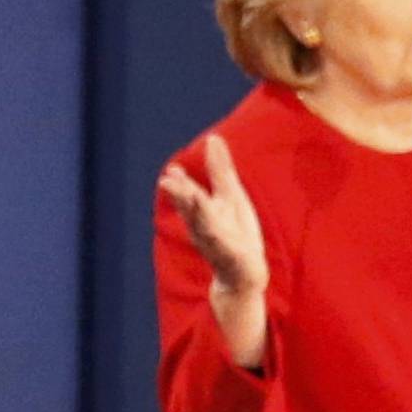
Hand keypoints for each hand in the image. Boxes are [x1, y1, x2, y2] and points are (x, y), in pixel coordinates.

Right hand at [159, 134, 269, 368]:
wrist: (245, 274)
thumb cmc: (235, 232)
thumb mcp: (230, 196)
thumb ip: (220, 169)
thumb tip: (212, 137)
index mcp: (204, 211)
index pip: (189, 195)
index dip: (180, 184)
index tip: (171, 172)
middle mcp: (205, 228)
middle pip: (191, 209)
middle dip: (180, 197)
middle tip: (166, 182)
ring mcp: (217, 244)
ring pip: (204, 228)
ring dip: (197, 215)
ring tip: (193, 200)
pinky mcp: (231, 259)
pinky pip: (224, 249)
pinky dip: (220, 241)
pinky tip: (218, 234)